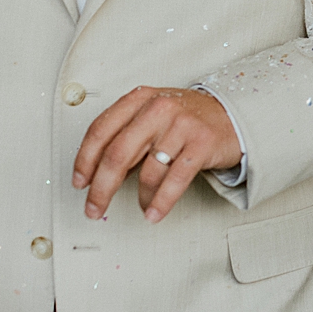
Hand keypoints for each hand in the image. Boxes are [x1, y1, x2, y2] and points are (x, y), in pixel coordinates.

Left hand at [72, 87, 241, 222]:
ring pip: (148, 171)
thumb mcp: (152, 115)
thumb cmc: (187, 119)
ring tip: (143, 206)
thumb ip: (127, 136)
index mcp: (140, 99)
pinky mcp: (202, 143)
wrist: (232, 114)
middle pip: (117, 154)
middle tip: (94, 207)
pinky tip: (154, 212)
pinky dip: (161, 201)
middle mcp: (158, 108)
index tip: (80, 182)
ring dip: (141, 198)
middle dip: (101, 188)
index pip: (100, 130)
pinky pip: (175, 180)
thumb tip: (98, 171)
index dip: (84, 160)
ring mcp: (181, 125)